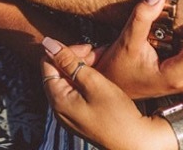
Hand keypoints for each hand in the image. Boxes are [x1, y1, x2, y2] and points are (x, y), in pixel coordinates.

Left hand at [41, 37, 174, 149]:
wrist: (135, 143)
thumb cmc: (117, 115)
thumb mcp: (93, 82)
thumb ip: (69, 62)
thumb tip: (46, 43)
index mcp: (58, 99)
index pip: (48, 63)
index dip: (65, 51)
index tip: (88, 49)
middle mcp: (59, 108)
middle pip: (59, 72)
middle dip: (76, 58)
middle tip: (99, 54)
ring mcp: (70, 114)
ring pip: (69, 81)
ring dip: (84, 68)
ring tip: (104, 63)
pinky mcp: (81, 117)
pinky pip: (78, 92)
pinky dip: (88, 81)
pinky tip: (103, 78)